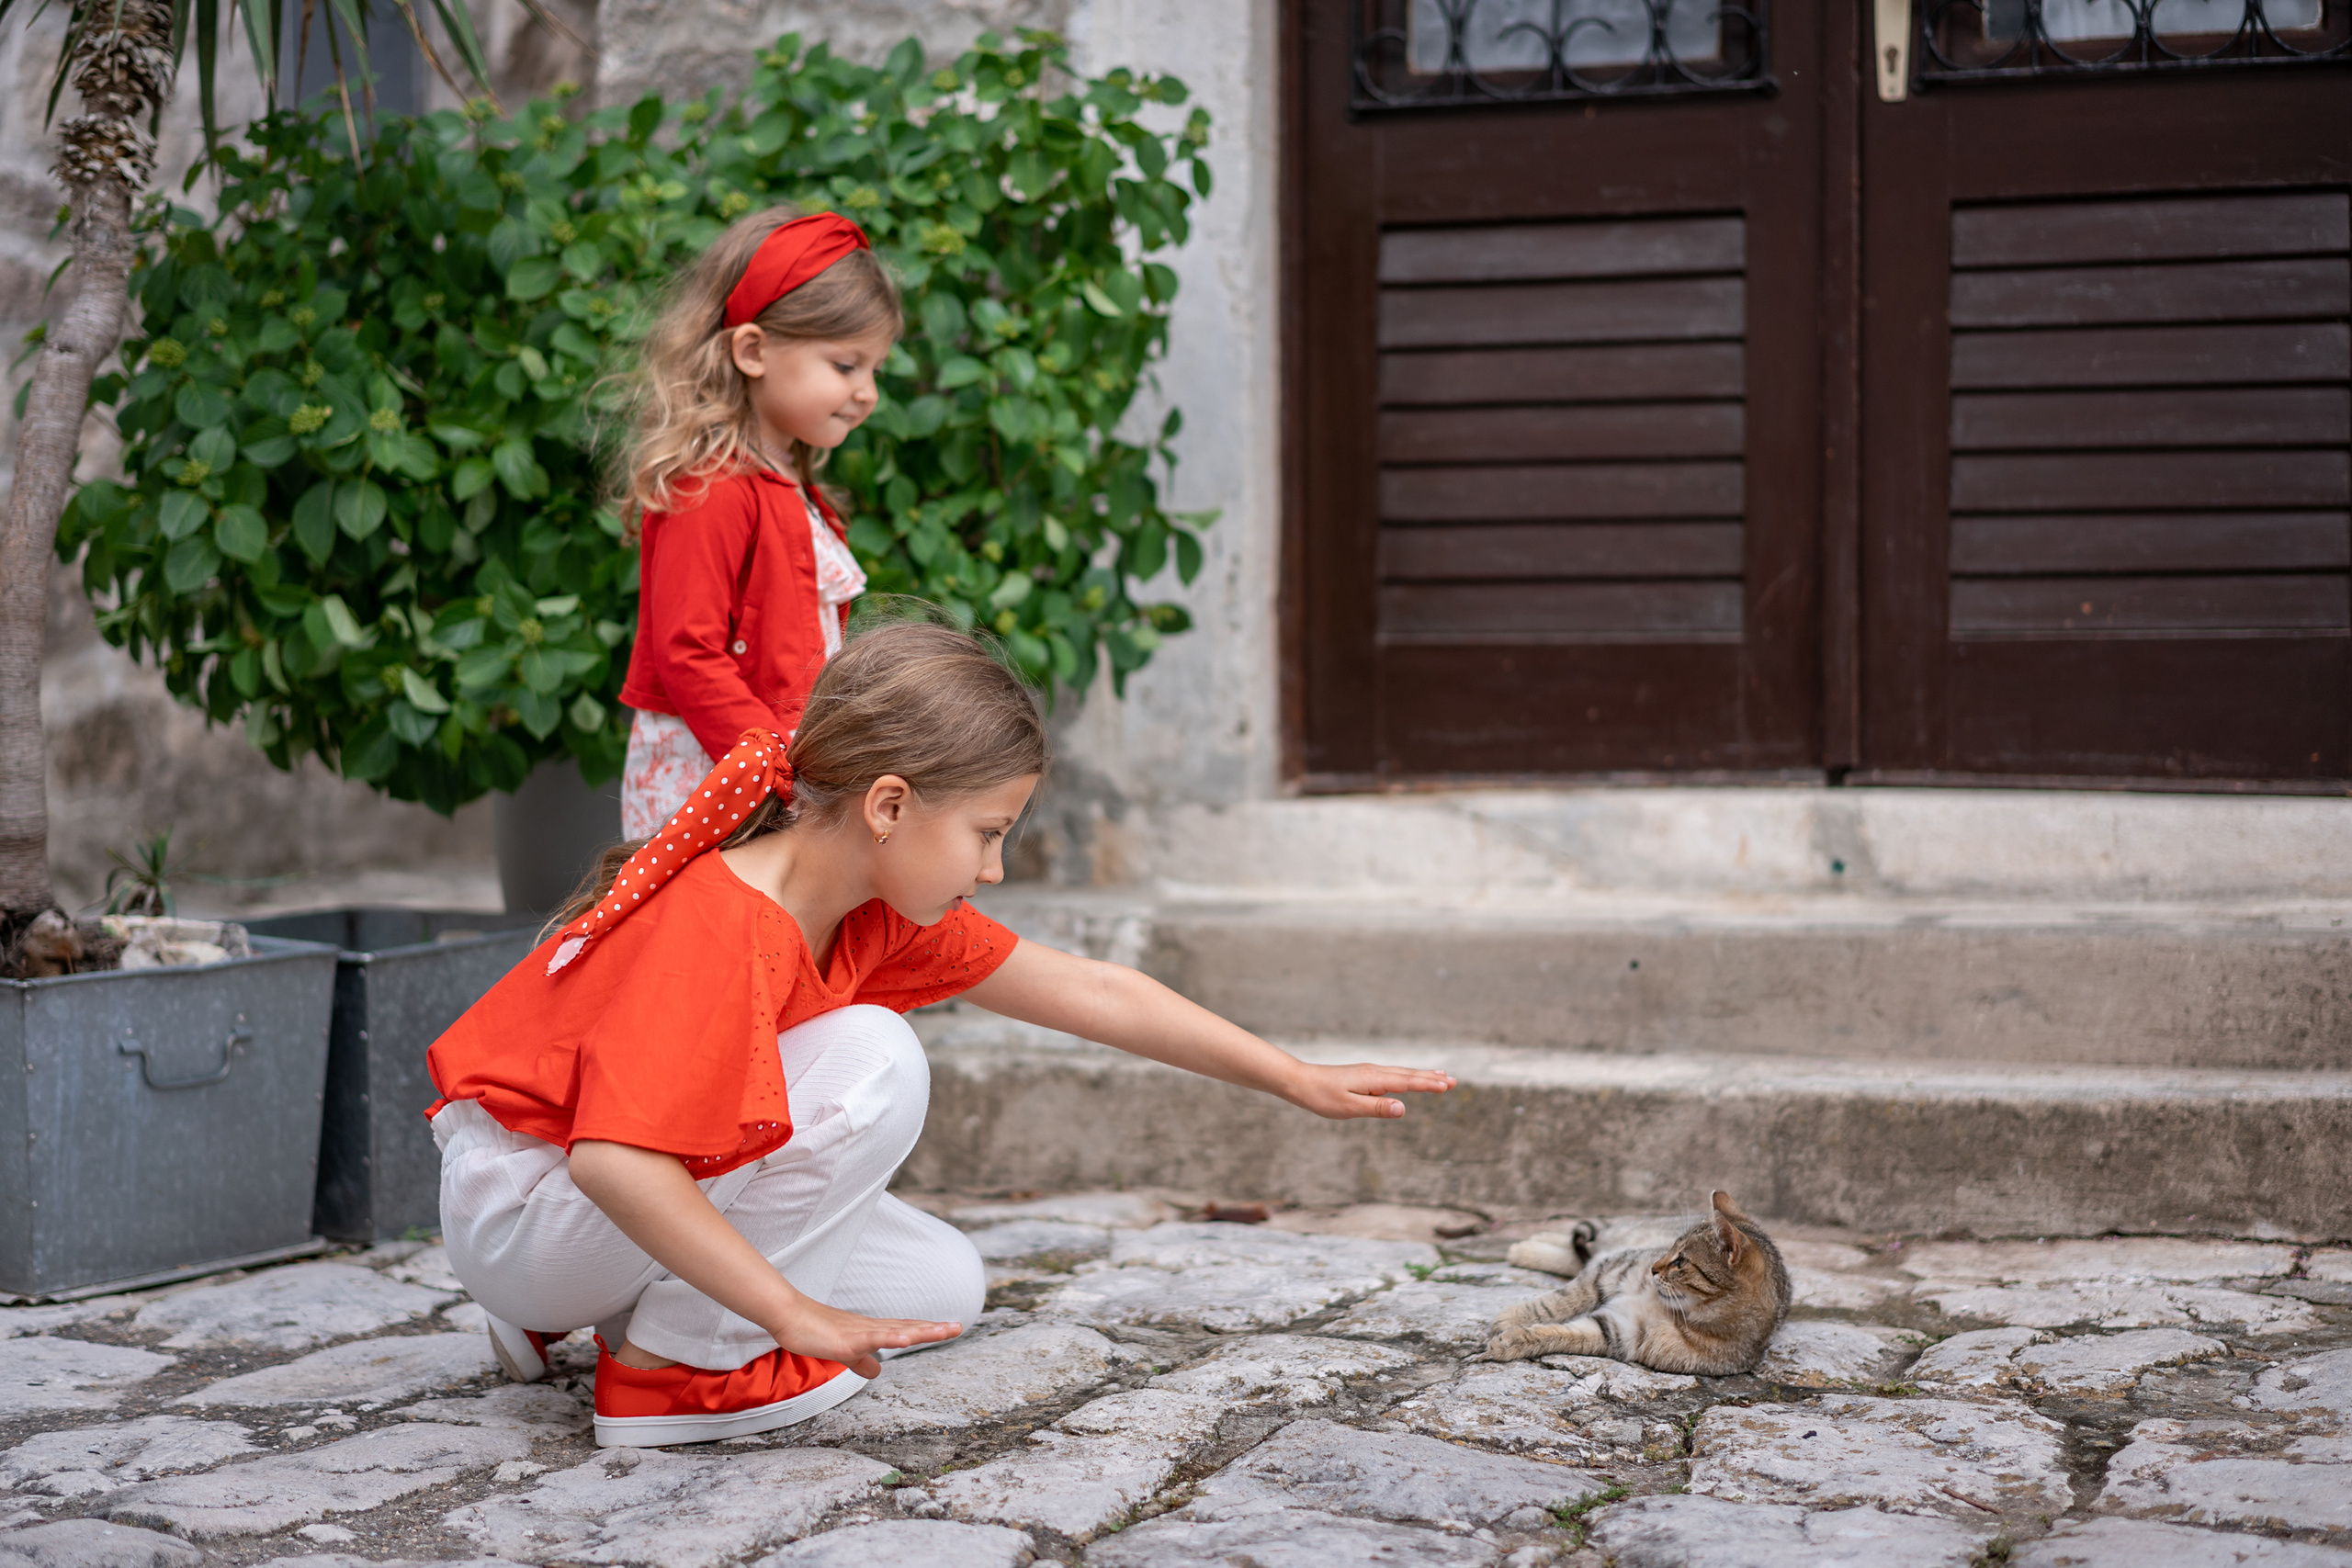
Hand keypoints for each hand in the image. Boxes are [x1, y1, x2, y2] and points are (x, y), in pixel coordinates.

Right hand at [770, 1298, 962, 1378]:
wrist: (789, 1316)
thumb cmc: (813, 1330)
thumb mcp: (844, 1352)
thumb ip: (861, 1361)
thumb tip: (877, 1371)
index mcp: (872, 1331)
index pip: (905, 1329)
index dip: (927, 1329)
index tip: (949, 1327)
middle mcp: (872, 1327)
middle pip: (908, 1327)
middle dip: (934, 1329)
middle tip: (958, 1327)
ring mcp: (861, 1332)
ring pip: (897, 1330)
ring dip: (922, 1330)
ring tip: (946, 1329)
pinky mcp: (848, 1339)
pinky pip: (873, 1338)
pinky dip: (891, 1338)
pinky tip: (906, 1338)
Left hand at [1281, 1062, 1454, 1119]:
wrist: (1300, 1081)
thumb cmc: (1322, 1097)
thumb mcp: (1349, 1108)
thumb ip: (1377, 1108)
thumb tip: (1403, 1108)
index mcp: (1374, 1079)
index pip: (1407, 1082)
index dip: (1429, 1085)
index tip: (1448, 1085)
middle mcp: (1374, 1072)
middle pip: (1409, 1074)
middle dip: (1431, 1078)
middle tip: (1453, 1080)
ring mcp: (1369, 1073)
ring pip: (1401, 1073)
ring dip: (1422, 1075)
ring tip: (1440, 1076)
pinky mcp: (1363, 1076)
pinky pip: (1392, 1075)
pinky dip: (1407, 1076)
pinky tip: (1408, 1078)